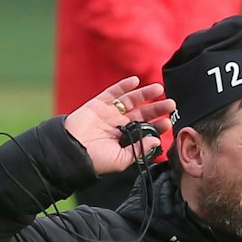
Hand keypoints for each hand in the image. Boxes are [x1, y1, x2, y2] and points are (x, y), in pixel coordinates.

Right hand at [61, 77, 176, 176]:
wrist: (70, 152)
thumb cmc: (94, 160)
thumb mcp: (120, 161)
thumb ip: (138, 150)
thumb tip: (156, 140)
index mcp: (124, 139)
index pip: (145, 129)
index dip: (157, 125)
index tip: (168, 122)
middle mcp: (119, 125)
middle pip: (142, 113)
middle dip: (156, 108)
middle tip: (171, 104)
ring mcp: (109, 113)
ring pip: (130, 100)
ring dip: (145, 94)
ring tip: (159, 88)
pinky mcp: (98, 104)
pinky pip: (113, 92)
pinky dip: (124, 86)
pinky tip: (136, 81)